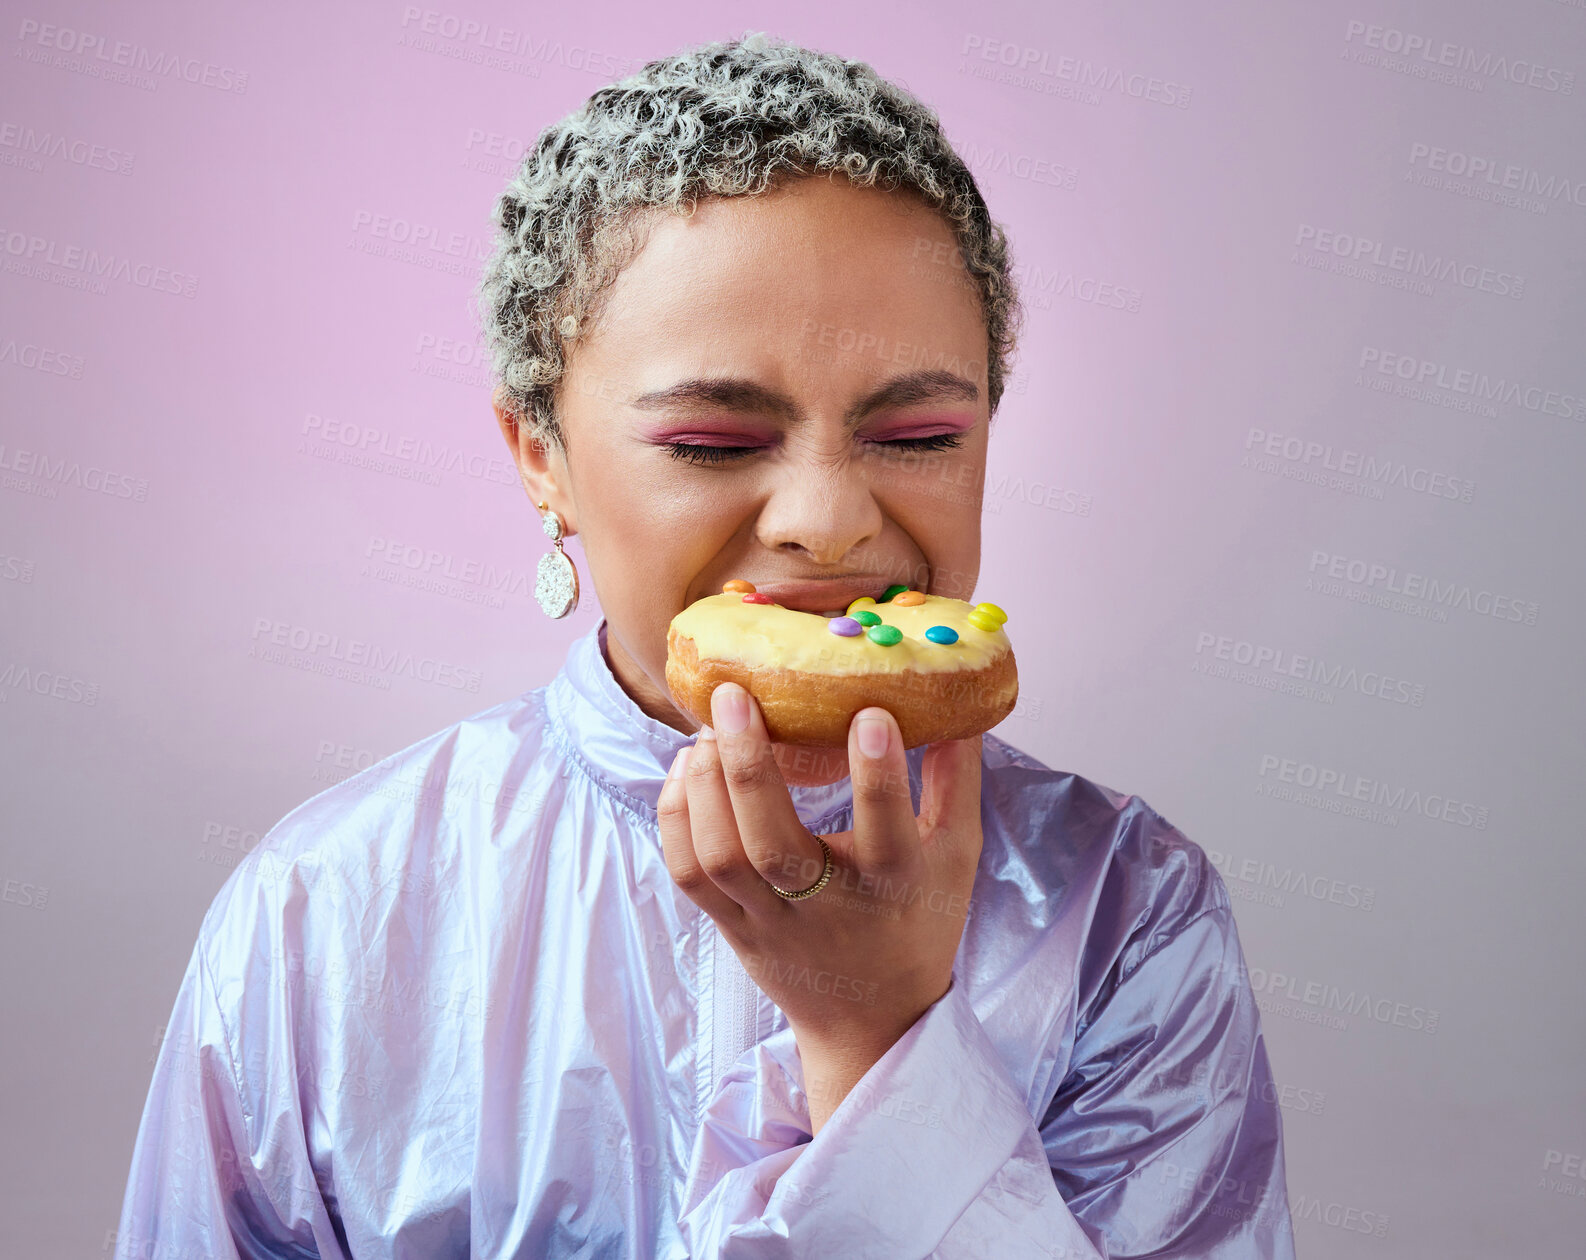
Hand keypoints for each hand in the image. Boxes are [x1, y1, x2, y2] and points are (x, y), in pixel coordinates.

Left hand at [657, 681, 983, 1131]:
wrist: (871, 1020)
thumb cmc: (919, 922)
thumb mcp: (956, 856)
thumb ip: (954, 780)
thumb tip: (954, 705)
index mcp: (893, 886)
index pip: (885, 830)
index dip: (876, 774)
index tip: (868, 713)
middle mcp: (827, 907)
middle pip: (772, 845)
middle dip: (749, 767)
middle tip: (735, 697)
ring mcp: (770, 921)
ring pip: (720, 858)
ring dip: (704, 786)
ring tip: (708, 730)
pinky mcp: (732, 927)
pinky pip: (689, 874)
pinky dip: (676, 817)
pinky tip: (686, 768)